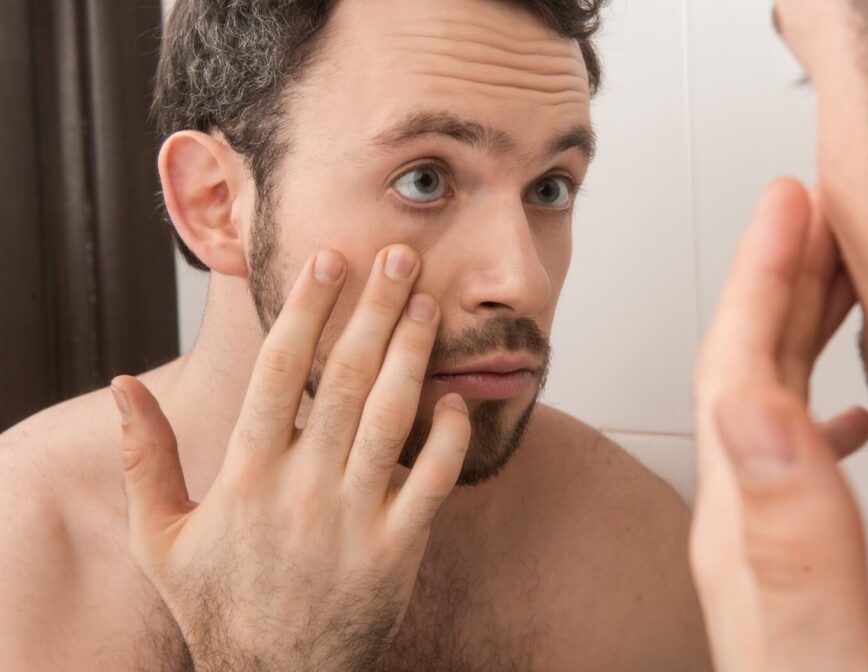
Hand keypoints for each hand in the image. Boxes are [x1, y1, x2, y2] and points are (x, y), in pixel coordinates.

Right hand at [111, 245, 470, 670]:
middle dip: (374, 310)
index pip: (281, 372)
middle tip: (399, 255)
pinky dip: (449, 436)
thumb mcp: (161, 536)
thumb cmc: (217, 600)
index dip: (306, 310)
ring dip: (413, 354)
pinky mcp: (397, 551)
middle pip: (345, 379)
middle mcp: (301, 488)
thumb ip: (144, 459)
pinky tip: (458, 398)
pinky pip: (432, 481)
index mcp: (246, 475)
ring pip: (391, 418)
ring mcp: (354, 519)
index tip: (328, 260)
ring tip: (428, 303)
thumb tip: (122, 385)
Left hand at [690, 179, 867, 671]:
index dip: (763, 278)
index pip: (737, 370)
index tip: (790, 200)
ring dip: (800, 333)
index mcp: (742, 530)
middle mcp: (742, 531)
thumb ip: (786, 535)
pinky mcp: (803, 573)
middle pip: (746, 372)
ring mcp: (769, 549)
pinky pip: (801, 467)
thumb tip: (747, 404)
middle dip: (778, 282)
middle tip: (813, 210)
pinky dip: (822, 414)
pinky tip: (844, 411)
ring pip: (772, 408)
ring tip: (837, 281)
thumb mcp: (816, 644)